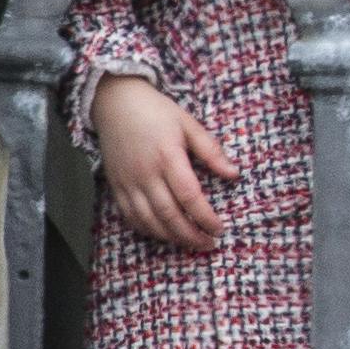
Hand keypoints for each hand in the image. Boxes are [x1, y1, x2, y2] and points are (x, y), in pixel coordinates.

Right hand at [92, 76, 235, 253]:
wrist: (115, 104)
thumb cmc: (157, 112)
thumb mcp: (189, 124)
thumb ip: (211, 151)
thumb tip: (234, 174)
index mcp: (168, 157)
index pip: (189, 196)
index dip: (205, 217)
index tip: (220, 229)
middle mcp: (146, 174)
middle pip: (168, 214)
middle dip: (190, 235)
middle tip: (209, 244)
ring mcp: (128, 183)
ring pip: (148, 220)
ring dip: (170, 237)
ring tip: (190, 244)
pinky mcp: (116, 187)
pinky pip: (130, 216)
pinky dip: (147, 230)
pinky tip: (163, 235)